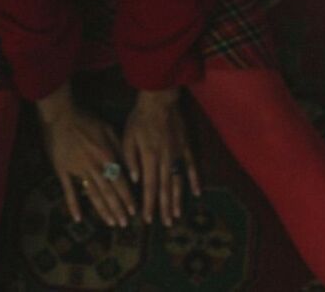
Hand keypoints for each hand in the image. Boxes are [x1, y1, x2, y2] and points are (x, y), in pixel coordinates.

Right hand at [38, 105, 136, 227]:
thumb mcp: (108, 128)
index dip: (127, 198)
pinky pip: (69, 191)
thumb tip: (130, 166)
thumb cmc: (86, 119)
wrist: (61, 115)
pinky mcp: (63, 171)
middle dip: (118, 209)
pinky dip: (73, 205)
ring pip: (92, 194)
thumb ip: (119, 147)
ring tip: (110, 223)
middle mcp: (94, 166)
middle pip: (108, 192)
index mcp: (106, 156)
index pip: (120, 182)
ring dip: (102, 210)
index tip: (134, 212)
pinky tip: (78, 218)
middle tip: (124, 224)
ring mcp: (77, 170)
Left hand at [122, 90, 200, 226]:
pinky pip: (191, 166)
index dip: (148, 204)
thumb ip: (131, 159)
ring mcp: (178, 154)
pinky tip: (197, 192)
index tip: (147, 219)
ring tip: (177, 215)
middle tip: (166, 224)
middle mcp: (165, 160)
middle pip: (165, 188)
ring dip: (178, 199)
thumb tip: (136, 180)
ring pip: (178, 181)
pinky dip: (194, 180)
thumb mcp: (128, 136)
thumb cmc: (140, 117)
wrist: (159, 100)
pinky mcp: (186, 147)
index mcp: (149, 158)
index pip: (149, 187)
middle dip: (164, 208)